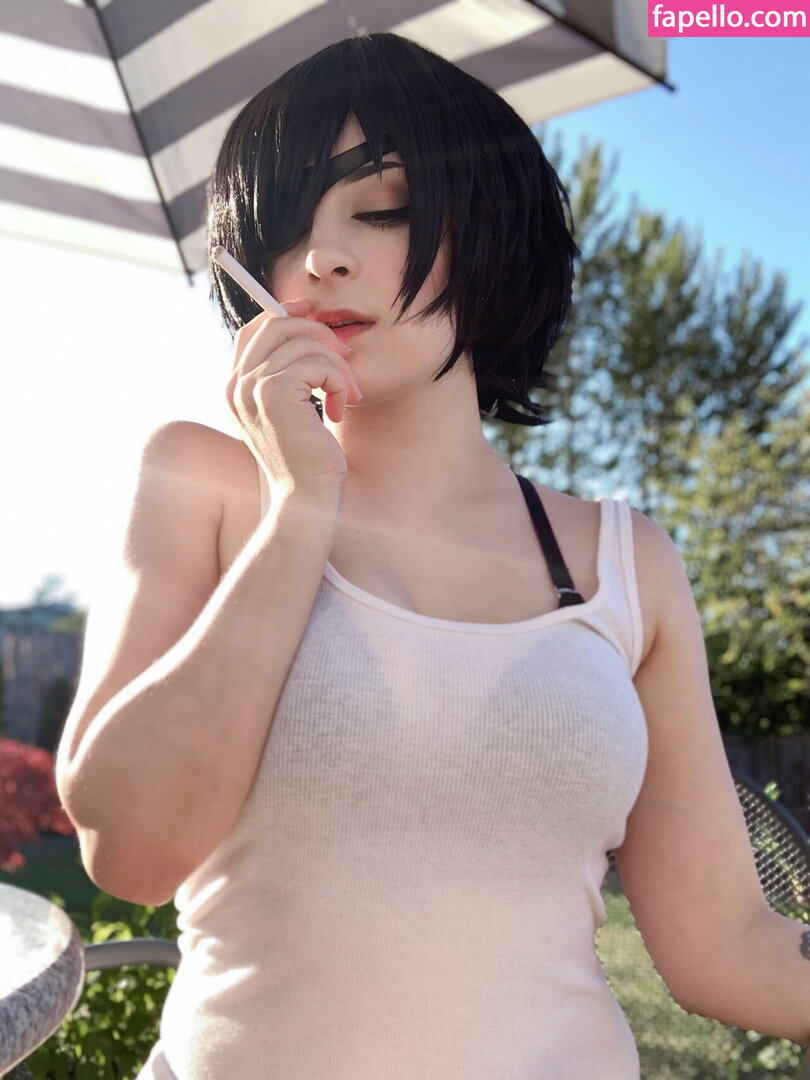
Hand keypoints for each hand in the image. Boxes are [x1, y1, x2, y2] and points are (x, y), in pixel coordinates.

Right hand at [226, 299, 362, 496]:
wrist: (307, 498)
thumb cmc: (308, 458)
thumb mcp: (293, 411)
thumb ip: (287, 374)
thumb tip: (305, 324)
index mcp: (235, 389)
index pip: (254, 329)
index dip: (284, 312)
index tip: (313, 312)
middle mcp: (236, 386)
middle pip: (276, 324)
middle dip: (319, 333)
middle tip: (345, 359)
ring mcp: (252, 388)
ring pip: (305, 343)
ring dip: (337, 367)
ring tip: (345, 396)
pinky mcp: (275, 394)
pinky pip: (318, 363)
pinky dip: (339, 382)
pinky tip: (338, 410)